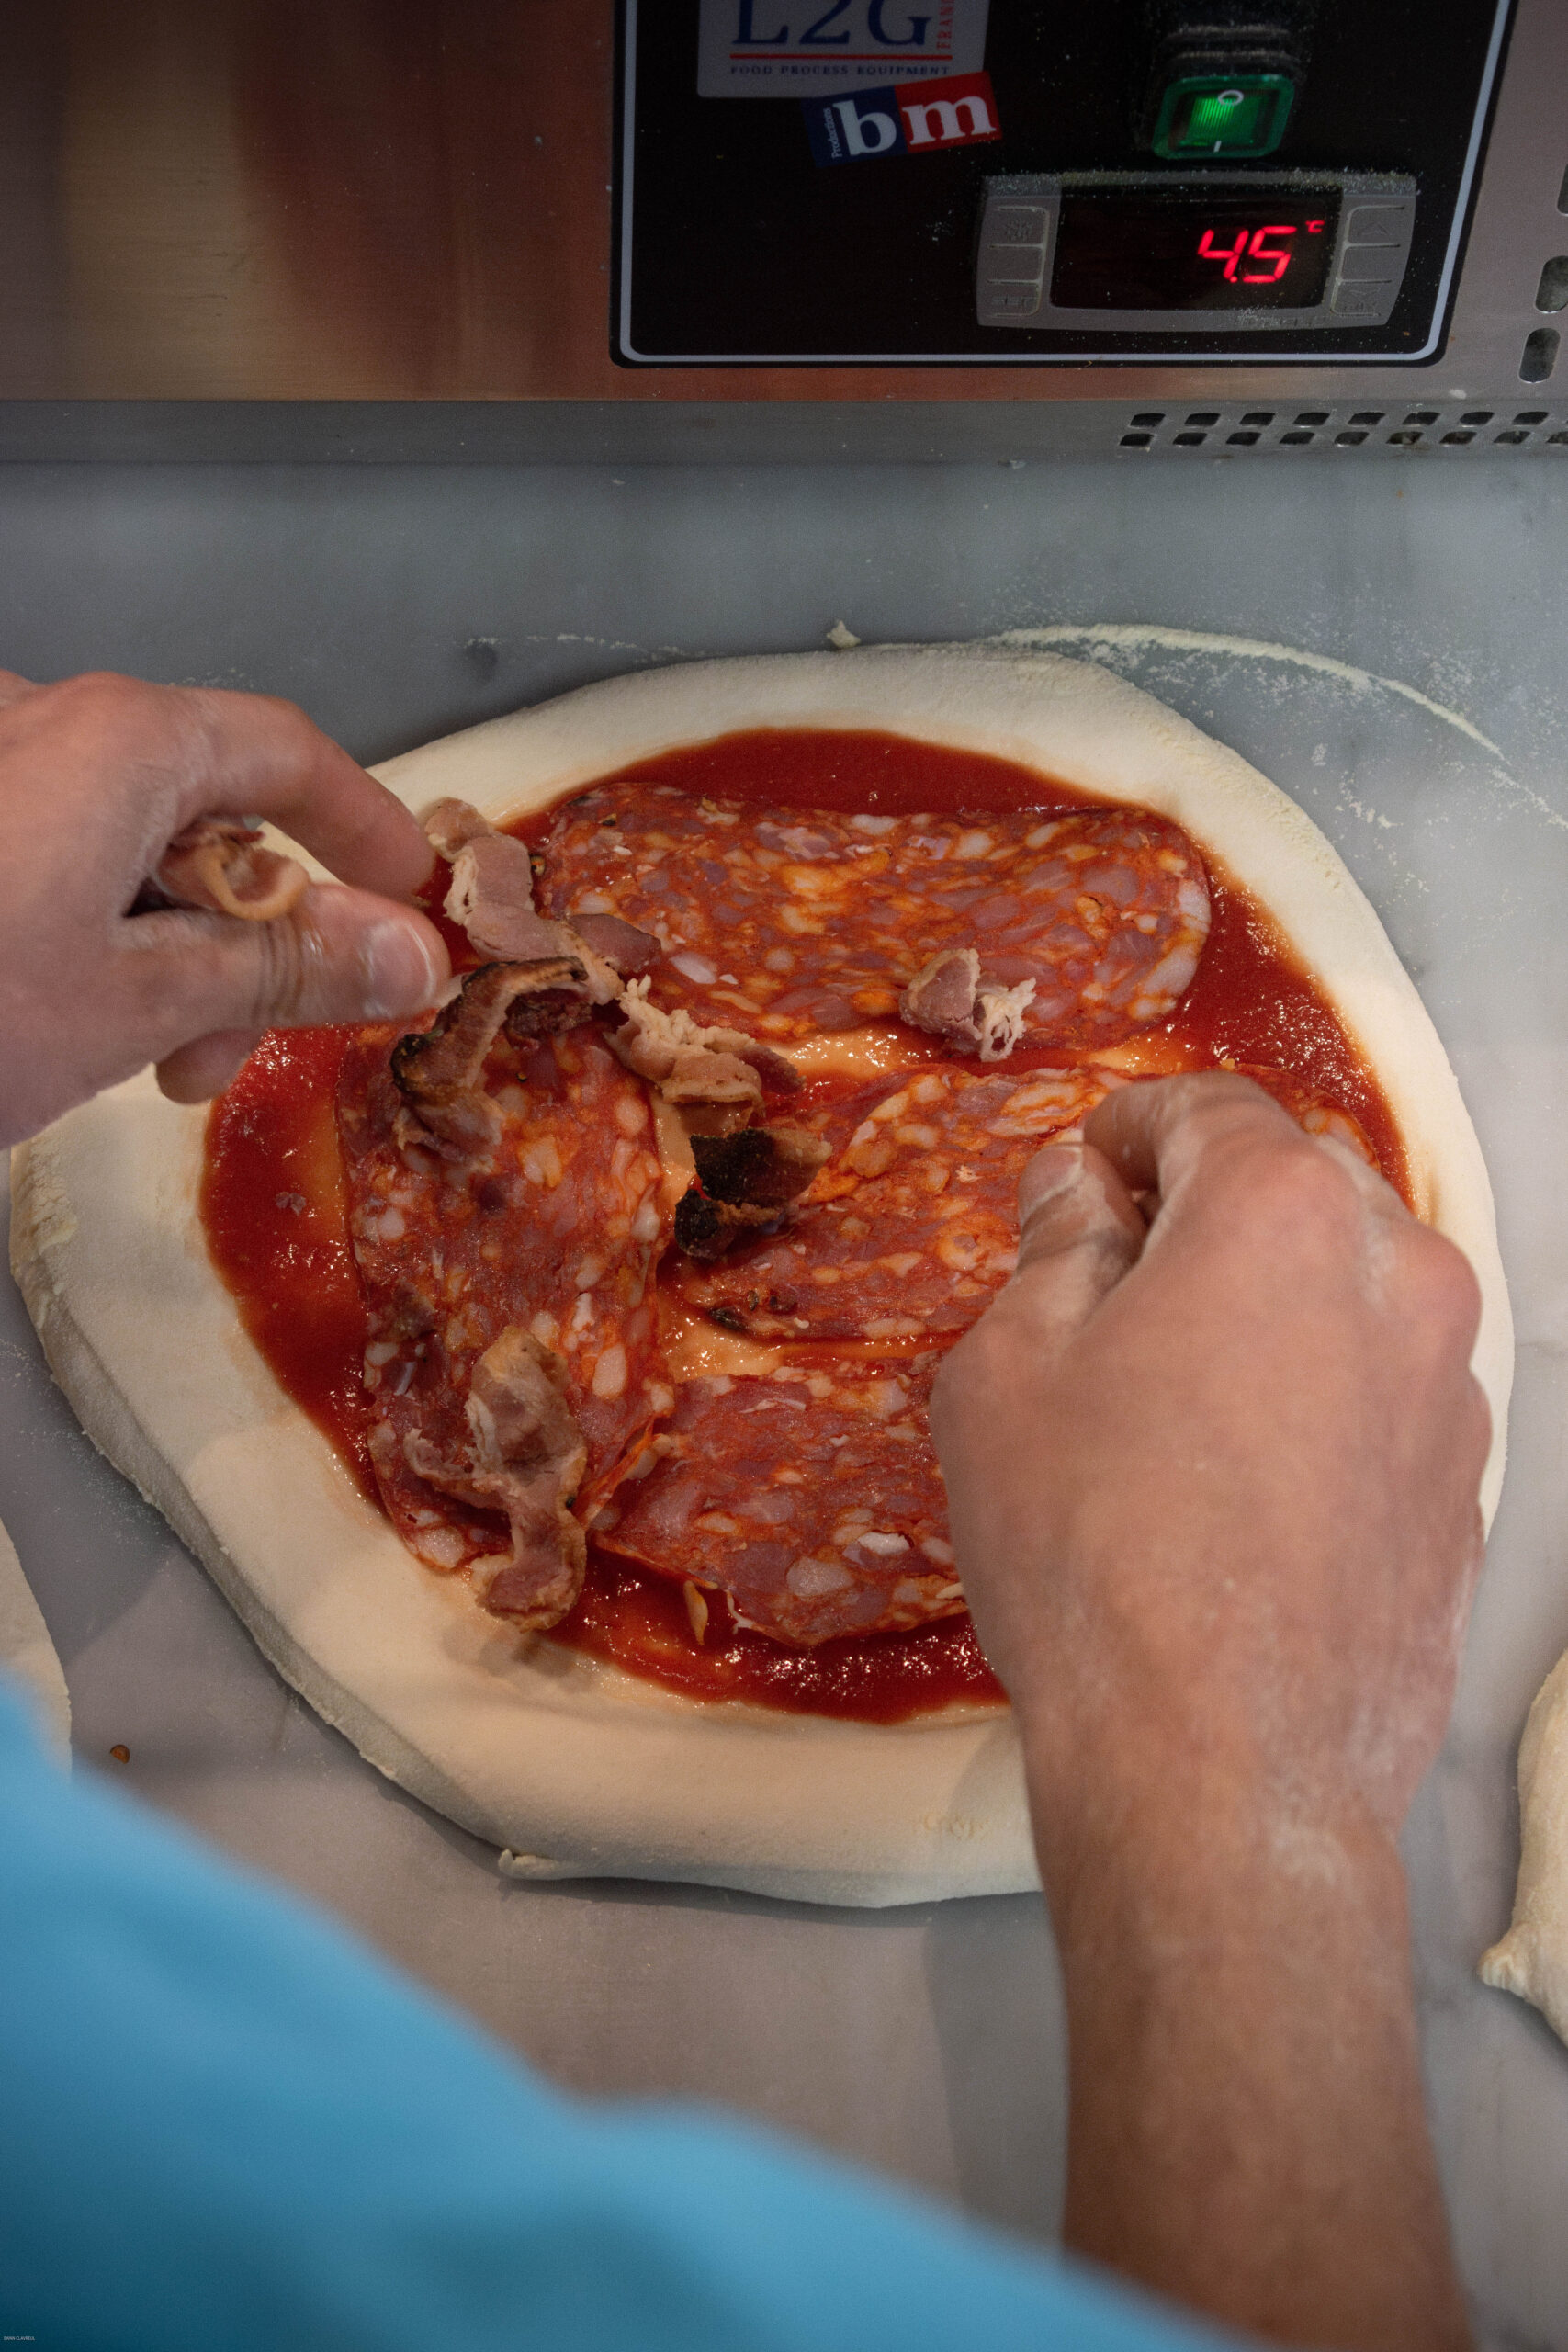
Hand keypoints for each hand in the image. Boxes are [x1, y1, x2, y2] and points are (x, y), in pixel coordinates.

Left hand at [0, 671, 449, 1144]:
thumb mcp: (141, 1000)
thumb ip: (287, 966)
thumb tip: (417, 953)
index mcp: (120, 737)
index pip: (289, 753)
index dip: (366, 830)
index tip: (414, 905)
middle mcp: (47, 718)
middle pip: (205, 809)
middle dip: (248, 934)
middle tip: (244, 1047)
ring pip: (125, 843)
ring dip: (168, 950)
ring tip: (151, 1064)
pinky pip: (54, 851)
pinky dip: (93, 930)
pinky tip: (75, 1021)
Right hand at [934, 1071, 1487, 1833]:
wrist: (1223, 1768)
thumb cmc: (1092, 1551)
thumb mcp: (1010, 1373)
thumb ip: (1054, 1249)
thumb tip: (1082, 1193)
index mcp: (1282, 1214)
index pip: (1207, 1108)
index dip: (1128, 1126)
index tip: (1082, 1171)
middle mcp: (1400, 1275)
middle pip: (1297, 1185)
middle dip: (1207, 1205)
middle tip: (1117, 1274)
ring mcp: (1450, 1389)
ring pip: (1355, 1288)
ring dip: (1273, 1298)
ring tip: (1180, 1386)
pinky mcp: (1464, 1490)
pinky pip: (1385, 1389)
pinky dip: (1321, 1389)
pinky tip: (1244, 1476)